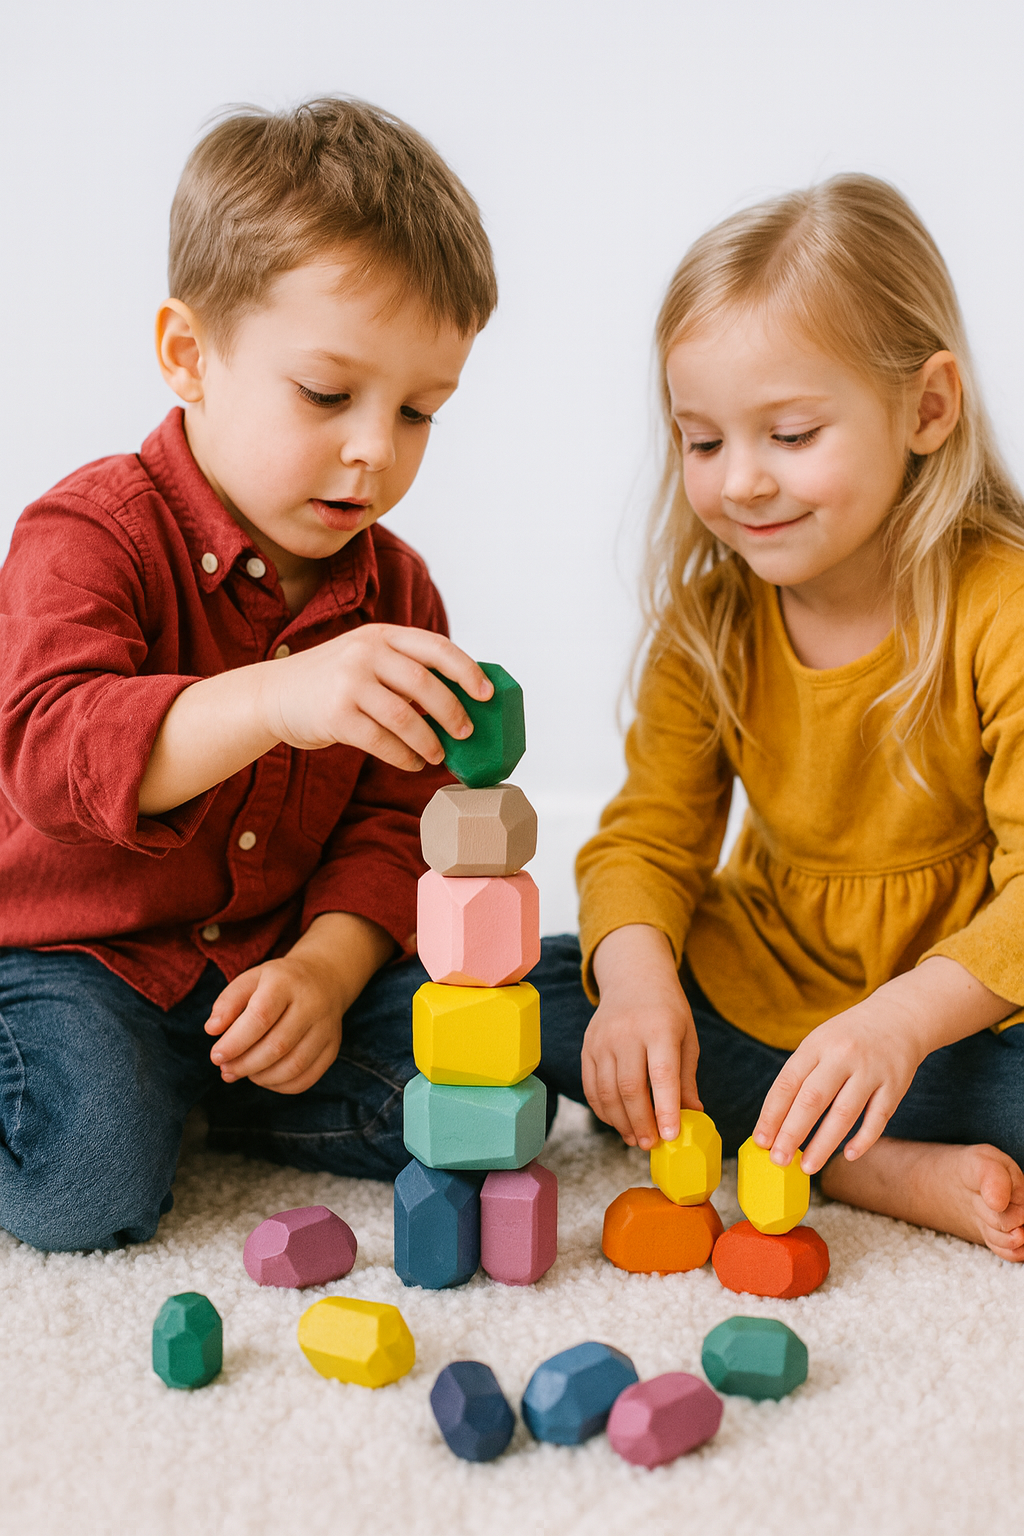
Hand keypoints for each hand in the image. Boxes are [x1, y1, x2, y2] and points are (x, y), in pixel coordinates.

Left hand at [205, 952, 345, 1093]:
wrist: (324, 977)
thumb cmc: (278, 982)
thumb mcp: (250, 980)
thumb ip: (228, 1003)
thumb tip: (212, 1030)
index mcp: (286, 982)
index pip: (261, 1016)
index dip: (236, 1041)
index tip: (216, 1055)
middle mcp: (312, 1004)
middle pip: (278, 1045)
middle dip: (245, 1064)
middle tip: (226, 1069)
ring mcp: (326, 1027)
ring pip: (294, 1065)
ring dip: (261, 1077)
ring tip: (242, 1072)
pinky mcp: (333, 1046)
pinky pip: (308, 1077)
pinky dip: (281, 1086)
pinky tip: (264, 1077)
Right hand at [260, 625, 491, 770]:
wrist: (273, 694)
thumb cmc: (332, 682)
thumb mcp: (366, 659)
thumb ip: (404, 670)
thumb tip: (460, 699)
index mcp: (381, 636)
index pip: (436, 647)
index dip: (467, 670)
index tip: (486, 693)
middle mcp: (366, 653)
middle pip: (425, 684)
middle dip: (453, 712)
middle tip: (466, 733)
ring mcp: (349, 683)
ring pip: (406, 718)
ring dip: (430, 742)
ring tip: (438, 756)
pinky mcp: (335, 715)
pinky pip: (382, 742)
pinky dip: (405, 757)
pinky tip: (414, 763)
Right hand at [583, 925, 701, 1149]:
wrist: (633, 978)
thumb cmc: (667, 1011)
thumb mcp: (687, 1037)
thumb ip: (686, 1077)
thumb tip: (693, 1115)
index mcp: (659, 1028)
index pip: (661, 1074)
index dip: (666, 1108)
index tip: (671, 1135)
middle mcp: (626, 1032)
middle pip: (629, 1087)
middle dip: (641, 1122)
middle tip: (652, 1144)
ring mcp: (602, 1039)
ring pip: (607, 1091)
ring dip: (621, 1121)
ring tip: (636, 1139)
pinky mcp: (587, 1047)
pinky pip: (591, 1086)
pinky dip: (603, 1110)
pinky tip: (618, 1122)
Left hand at [752, 991, 928, 1175]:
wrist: (898, 1016)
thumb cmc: (848, 1037)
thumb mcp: (819, 1043)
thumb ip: (800, 1076)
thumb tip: (775, 1122)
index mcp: (816, 1045)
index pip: (787, 1083)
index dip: (772, 1114)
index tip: (761, 1141)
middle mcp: (842, 1056)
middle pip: (812, 1100)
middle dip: (792, 1133)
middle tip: (778, 1160)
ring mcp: (871, 1071)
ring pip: (844, 1114)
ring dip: (824, 1144)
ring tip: (807, 1166)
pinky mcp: (895, 1085)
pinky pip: (878, 1118)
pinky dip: (863, 1139)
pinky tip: (847, 1155)